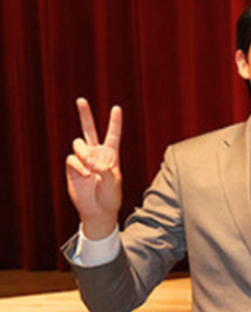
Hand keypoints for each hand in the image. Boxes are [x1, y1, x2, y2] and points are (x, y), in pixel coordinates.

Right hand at [65, 98, 124, 238]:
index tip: (117, 108)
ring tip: (90, 166)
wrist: (97, 211)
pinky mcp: (72, 167)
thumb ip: (106, 169)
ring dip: (83, 153)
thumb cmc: (111, 197)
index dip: (115, 122)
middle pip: (89, 130)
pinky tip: (85, 174)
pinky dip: (78, 165)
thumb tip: (92, 161)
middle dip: (85, 115)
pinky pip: (71, 159)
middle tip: (81, 100)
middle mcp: (96, 154)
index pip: (113, 135)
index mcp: (111, 155)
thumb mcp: (115, 183)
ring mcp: (83, 160)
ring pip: (78, 144)